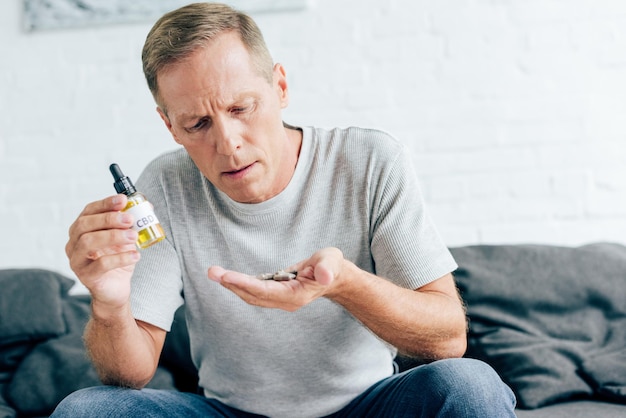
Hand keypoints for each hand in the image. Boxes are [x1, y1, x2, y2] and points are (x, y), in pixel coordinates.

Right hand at [66, 195, 139, 309]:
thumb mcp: (126, 237)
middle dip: (108, 219)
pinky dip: (120, 258)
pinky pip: (100, 264)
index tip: (123, 200)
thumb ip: (132, 223)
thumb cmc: (118, 258)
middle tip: (130, 219)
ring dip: (113, 236)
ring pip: (87, 242)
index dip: (105, 203)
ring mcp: (77, 260)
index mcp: (82, 229)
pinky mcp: (86, 276)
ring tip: (134, 236)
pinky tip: (135, 256)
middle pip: (84, 225)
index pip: (88, 211)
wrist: (116, 287)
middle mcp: (74, 243)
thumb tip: (146, 206)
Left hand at [207, 247, 344, 310]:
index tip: (226, 276)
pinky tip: (227, 276)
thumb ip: (328, 269)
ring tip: (214, 272)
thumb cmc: (331, 266)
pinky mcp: (275, 294)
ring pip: (251, 295)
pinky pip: (253, 291)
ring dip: (232, 285)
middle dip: (231, 284)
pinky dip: (239, 284)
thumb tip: (325, 276)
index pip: (264, 291)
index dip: (244, 283)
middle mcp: (284, 301)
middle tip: (212, 271)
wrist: (334, 277)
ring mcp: (279, 300)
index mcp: (295, 296)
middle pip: (253, 296)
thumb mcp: (332, 263)